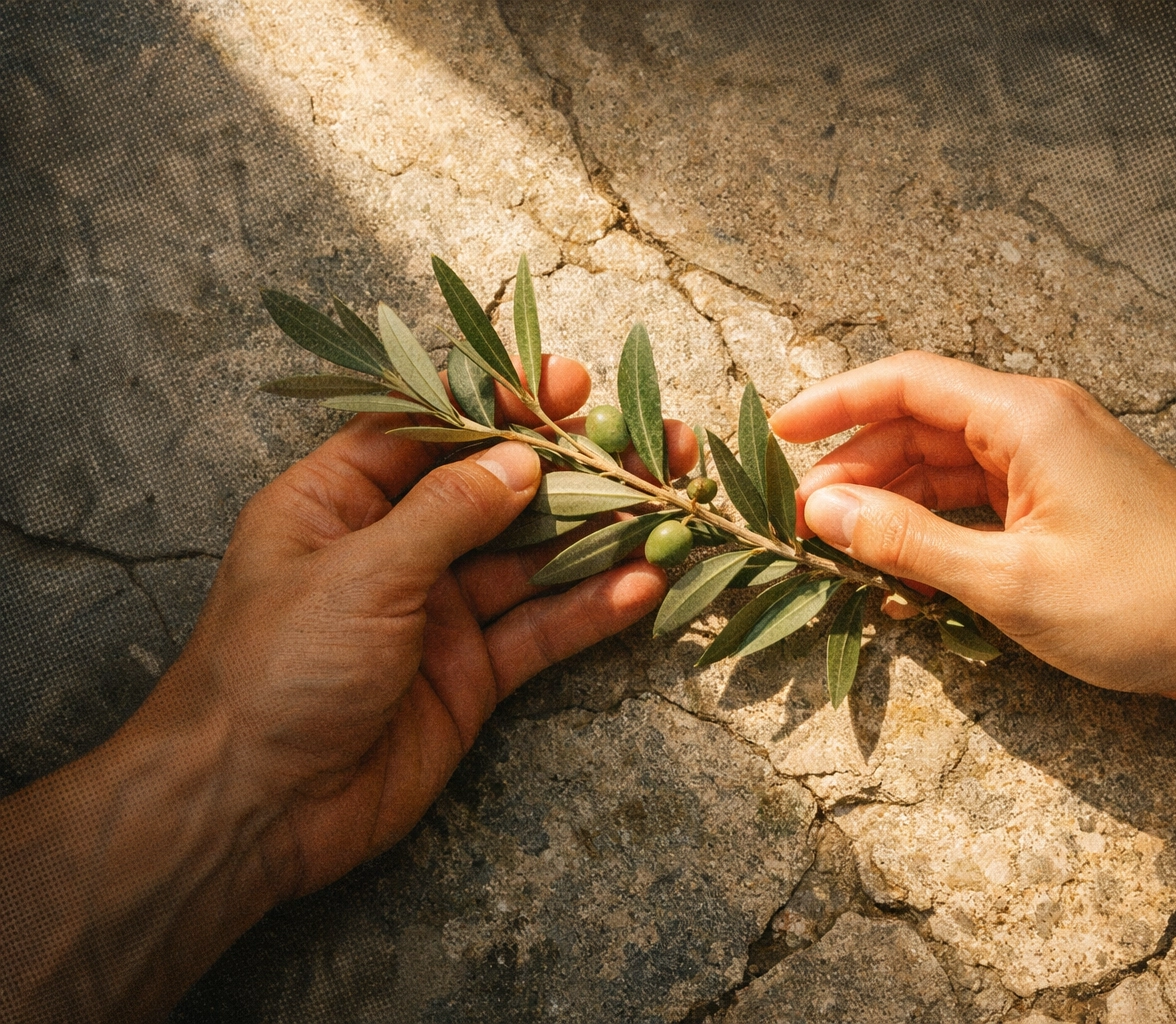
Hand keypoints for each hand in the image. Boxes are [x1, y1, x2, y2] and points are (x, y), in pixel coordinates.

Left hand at [181, 355, 695, 899]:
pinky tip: (643, 586)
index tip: (567, 385)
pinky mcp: (470, 674)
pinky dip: (590, 609)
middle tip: (648, 443)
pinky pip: (540, 630)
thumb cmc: (275, 671)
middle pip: (497, 491)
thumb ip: (447, 512)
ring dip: (599, 536)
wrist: (252, 810)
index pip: (430, 431)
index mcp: (340, 501)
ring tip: (669, 508)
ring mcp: (437, 612)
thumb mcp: (360, 572)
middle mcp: (394, 548)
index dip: (498, 404)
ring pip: (531, 560)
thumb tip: (520, 457)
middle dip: (571, 468)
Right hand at [772, 351, 1175, 703]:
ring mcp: (1057, 459)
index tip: (779, 436)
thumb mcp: (1010, 581)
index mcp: (1025, 418)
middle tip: (805, 520)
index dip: (835, 402)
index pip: (906, 381)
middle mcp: (1039, 421)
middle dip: (858, 466)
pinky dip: (940, 523)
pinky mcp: (1070, 496)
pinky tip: (910, 566)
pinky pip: (983, 494)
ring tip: (845, 547)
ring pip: (949, 461)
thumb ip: (909, 542)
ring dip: (895, 499)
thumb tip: (824, 510)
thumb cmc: (1144, 602)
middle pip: (921, 422)